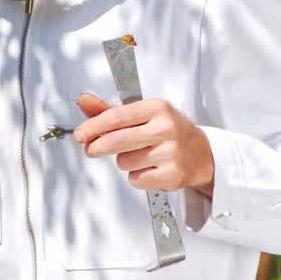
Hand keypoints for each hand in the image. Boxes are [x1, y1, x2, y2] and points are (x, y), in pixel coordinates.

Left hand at [72, 93, 214, 195]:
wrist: (201, 154)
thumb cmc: (167, 131)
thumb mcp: (142, 115)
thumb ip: (110, 109)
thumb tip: (83, 100)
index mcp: (157, 107)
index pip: (116, 116)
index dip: (93, 126)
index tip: (80, 134)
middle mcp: (166, 128)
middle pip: (116, 141)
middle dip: (97, 147)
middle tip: (91, 149)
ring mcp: (171, 152)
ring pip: (124, 162)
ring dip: (124, 162)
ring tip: (140, 156)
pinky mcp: (172, 175)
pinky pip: (136, 179)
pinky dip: (136, 176)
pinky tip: (150, 168)